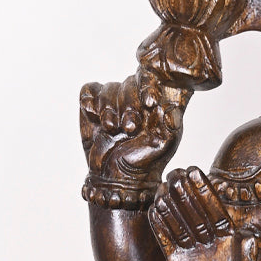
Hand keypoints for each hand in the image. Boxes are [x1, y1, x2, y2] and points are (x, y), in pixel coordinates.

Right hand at [79, 70, 184, 185]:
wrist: (118, 179)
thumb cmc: (146, 161)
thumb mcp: (164, 145)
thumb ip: (172, 125)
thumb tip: (170, 109)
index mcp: (153, 102)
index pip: (152, 81)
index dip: (149, 87)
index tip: (149, 103)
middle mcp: (133, 98)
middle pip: (129, 83)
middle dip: (129, 105)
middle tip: (130, 128)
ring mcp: (113, 102)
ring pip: (109, 88)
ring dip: (109, 108)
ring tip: (112, 129)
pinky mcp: (92, 107)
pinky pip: (89, 91)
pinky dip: (90, 99)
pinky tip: (92, 113)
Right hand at [150, 167, 260, 260]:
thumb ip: (248, 259)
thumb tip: (249, 237)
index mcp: (230, 243)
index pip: (216, 212)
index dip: (206, 192)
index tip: (197, 173)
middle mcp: (211, 245)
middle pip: (197, 213)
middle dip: (187, 193)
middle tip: (176, 172)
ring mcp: (194, 254)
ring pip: (181, 224)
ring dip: (172, 206)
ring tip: (162, 186)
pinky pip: (168, 243)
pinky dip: (161, 229)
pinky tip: (153, 211)